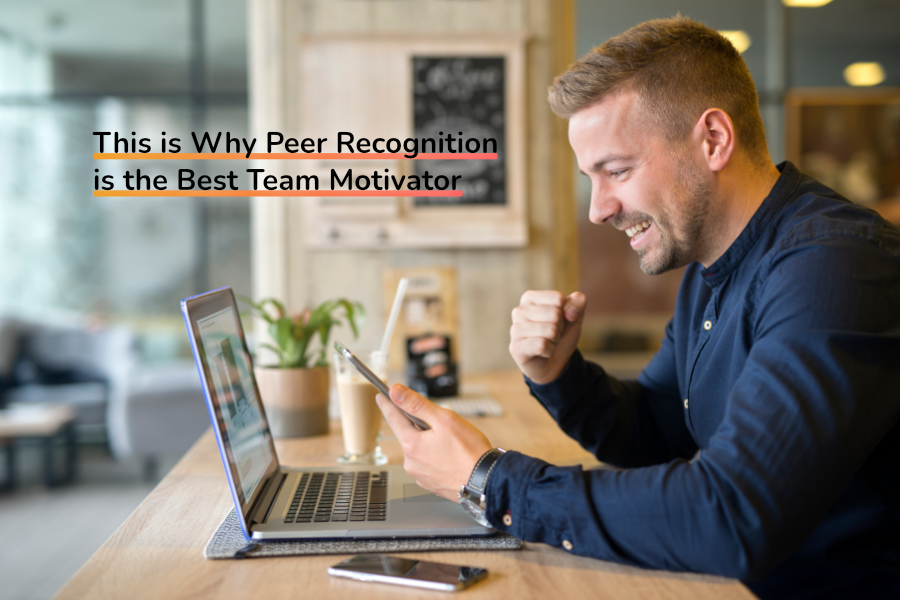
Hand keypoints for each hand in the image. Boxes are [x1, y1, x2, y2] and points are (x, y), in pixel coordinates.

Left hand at [375, 384, 490, 501]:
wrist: (487, 482)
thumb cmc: (470, 452)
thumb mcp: (444, 419)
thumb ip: (417, 404)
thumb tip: (395, 392)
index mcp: (411, 444)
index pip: (393, 418)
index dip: (387, 404)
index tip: (381, 396)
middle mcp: (411, 462)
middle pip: (407, 434)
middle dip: (418, 424)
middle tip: (437, 421)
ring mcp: (420, 475)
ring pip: (419, 450)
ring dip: (428, 441)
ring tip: (450, 442)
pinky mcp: (430, 484)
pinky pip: (427, 463)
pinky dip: (435, 456)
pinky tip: (450, 455)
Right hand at [509, 290, 585, 383]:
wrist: (555, 362)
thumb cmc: (561, 335)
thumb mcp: (574, 316)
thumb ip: (578, 302)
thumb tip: (570, 311)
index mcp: (530, 298)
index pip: (558, 298)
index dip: (565, 312)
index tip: (558, 321)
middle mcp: (519, 311)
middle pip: (555, 314)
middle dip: (560, 328)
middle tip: (552, 335)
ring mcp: (515, 329)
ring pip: (550, 330)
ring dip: (555, 340)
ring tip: (547, 342)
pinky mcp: (516, 347)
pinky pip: (542, 345)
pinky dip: (549, 351)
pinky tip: (542, 353)